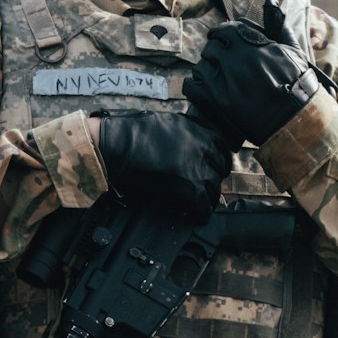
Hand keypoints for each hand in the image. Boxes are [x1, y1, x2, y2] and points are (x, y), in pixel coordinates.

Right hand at [96, 110, 231, 217]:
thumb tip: (182, 141)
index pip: (221, 146)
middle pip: (219, 168)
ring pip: (213, 187)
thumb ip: (180, 131)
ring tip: (202, 204)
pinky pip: (203, 204)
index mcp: (196, 129)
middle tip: (208, 187)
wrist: (116, 144)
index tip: (216, 167)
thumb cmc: (130, 131)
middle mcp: (201, 146)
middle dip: (214, 178)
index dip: (219, 159)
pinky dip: (202, 212)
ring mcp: (196, 166)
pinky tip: (198, 216)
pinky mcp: (188, 186)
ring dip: (208, 197)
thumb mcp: (163, 121)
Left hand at [183, 0, 324, 145]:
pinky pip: (192, 86)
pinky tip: (204, 89)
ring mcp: (225, 80)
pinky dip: (194, 86)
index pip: (227, 29)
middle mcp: (236, 59)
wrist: (297, 121)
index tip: (225, 40)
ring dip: (206, 69)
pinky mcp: (217, 102)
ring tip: (216, 77)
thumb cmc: (297, 83)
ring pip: (201, 66)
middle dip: (215, 52)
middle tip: (221, 60)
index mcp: (252, 44)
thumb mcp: (293, 49)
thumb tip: (270, 1)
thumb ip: (278, 23)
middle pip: (211, 47)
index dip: (225, 34)